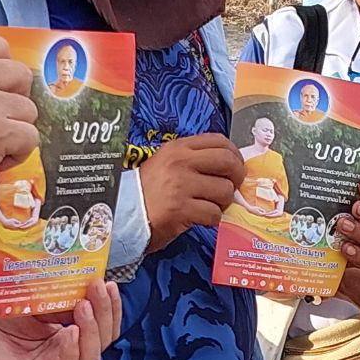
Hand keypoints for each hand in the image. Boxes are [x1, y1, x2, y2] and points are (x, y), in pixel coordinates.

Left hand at [0, 280, 122, 359]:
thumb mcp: (39, 301)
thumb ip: (65, 298)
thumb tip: (94, 284)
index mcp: (66, 342)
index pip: (101, 332)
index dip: (110, 311)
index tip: (109, 285)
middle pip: (99, 348)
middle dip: (104, 318)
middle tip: (97, 290)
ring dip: (91, 335)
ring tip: (83, 308)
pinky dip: (70, 355)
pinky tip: (70, 333)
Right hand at [139, 135, 243, 250]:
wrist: (122, 214)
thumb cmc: (147, 192)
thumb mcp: (165, 163)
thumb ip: (193, 160)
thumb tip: (228, 166)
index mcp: (177, 148)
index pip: (219, 140)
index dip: (234, 154)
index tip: (234, 167)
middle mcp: (180, 162)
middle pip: (228, 162)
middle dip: (236, 177)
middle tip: (231, 188)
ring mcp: (181, 185)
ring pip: (224, 190)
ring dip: (223, 202)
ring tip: (210, 206)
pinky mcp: (181, 209)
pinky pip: (213, 213)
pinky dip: (212, 219)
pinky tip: (200, 219)